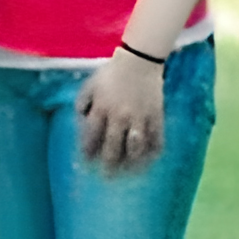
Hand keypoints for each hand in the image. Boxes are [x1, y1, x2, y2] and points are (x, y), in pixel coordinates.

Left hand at [76, 55, 165, 172]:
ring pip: (135, 148)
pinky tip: (148, 162)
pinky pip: (156, 140)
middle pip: (113, 148)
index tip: (87, 163)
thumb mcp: (89, 86)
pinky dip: (152, 153)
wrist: (139, 61)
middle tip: (106, 177)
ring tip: (128, 174)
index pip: (92, 137)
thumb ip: (82, 105)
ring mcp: (140, 118)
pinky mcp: (156, 117)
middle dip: (108, 165)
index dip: (88, 152)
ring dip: (131, 164)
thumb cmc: (110, 75)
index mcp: (101, 109)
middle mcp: (120, 117)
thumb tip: (81, 122)